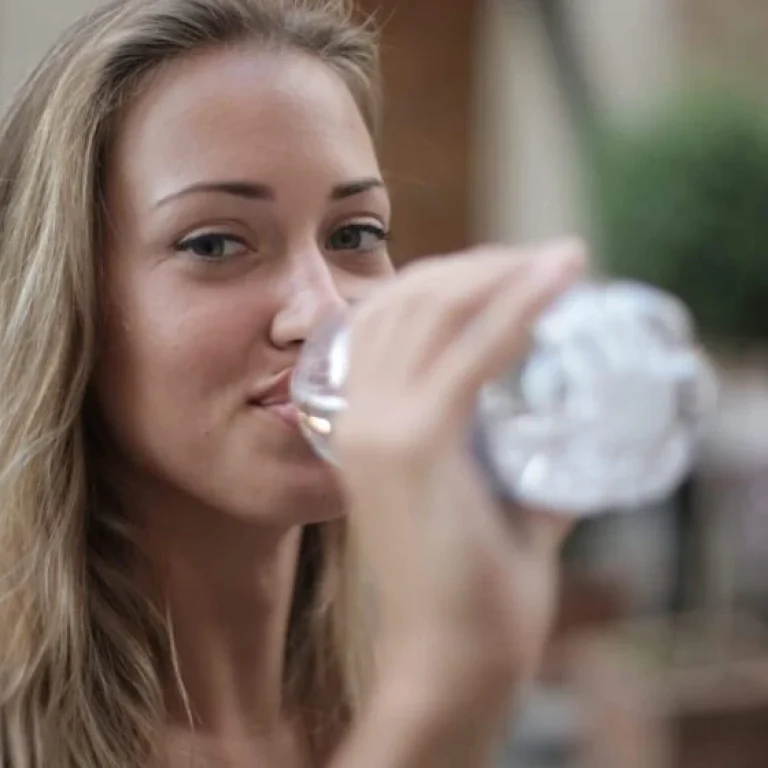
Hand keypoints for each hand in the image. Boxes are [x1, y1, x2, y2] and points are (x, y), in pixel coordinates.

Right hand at [334, 239, 585, 719]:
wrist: (450, 657)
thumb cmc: (472, 584)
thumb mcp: (483, 493)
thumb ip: (514, 450)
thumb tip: (570, 415)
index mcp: (359, 422)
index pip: (385, 319)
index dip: (443, 278)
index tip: (505, 269)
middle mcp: (357, 414)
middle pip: (408, 301)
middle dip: (476, 265)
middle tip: (539, 260)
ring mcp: (378, 427)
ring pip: (433, 312)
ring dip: (500, 273)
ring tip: (557, 262)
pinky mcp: (415, 445)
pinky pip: (469, 355)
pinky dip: (518, 308)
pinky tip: (558, 281)